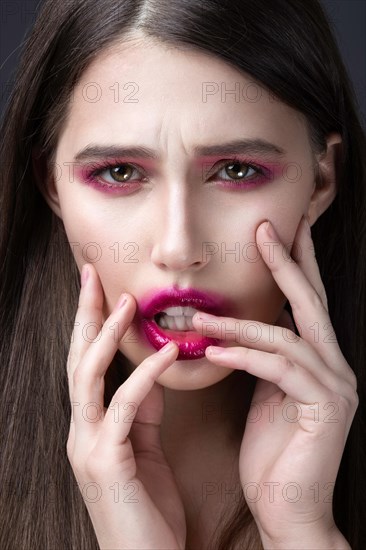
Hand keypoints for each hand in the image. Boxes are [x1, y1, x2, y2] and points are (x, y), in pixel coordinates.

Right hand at [66, 263, 185, 548]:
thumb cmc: (148, 506)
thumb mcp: (146, 448)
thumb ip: (143, 409)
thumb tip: (151, 371)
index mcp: (92, 425)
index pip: (87, 362)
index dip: (92, 323)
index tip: (101, 288)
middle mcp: (81, 430)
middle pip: (77, 358)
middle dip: (84, 315)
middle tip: (92, 275)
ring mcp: (88, 446)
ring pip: (87, 376)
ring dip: (104, 335)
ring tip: (123, 302)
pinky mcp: (107, 463)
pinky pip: (125, 407)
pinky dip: (143, 376)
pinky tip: (166, 353)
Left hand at [191, 216, 357, 547]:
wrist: (288, 506)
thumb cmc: (273, 451)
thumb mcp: (266, 395)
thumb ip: (265, 360)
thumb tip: (249, 328)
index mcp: (319, 361)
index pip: (305, 303)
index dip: (293, 264)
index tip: (276, 232)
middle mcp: (334, 367)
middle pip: (310, 302)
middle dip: (287, 262)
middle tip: (265, 229)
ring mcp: (335, 386)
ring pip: (284, 336)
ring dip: (238, 324)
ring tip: (199, 317)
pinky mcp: (325, 408)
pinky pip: (278, 370)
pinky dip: (244, 356)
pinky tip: (214, 349)